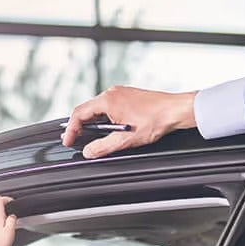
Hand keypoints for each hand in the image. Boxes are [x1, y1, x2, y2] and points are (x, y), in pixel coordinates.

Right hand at [62, 87, 197, 158]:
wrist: (176, 110)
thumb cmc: (155, 120)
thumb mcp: (126, 139)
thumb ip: (103, 147)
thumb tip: (88, 152)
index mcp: (107, 100)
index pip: (79, 114)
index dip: (71, 129)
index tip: (68, 141)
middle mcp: (112, 93)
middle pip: (87, 110)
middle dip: (79, 126)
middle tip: (75, 140)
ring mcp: (121, 93)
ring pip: (98, 108)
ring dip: (92, 123)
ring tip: (90, 136)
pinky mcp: (128, 96)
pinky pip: (109, 106)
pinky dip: (103, 118)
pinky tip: (108, 128)